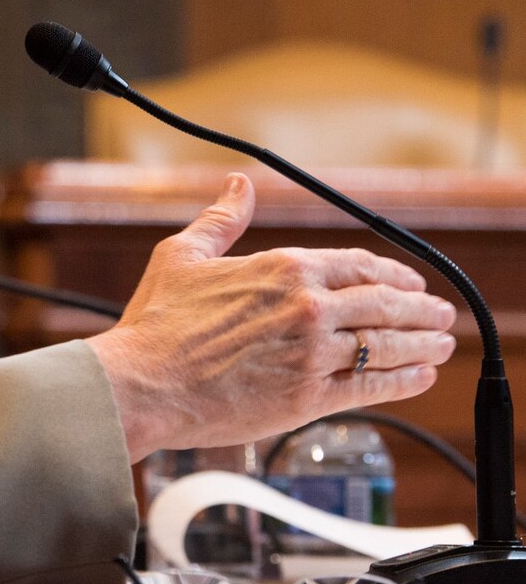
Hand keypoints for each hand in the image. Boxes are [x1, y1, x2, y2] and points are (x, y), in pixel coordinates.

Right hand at [86, 173, 456, 461]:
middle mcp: (308, 307)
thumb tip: (237, 185)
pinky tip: (421, 377)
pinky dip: (405, 380)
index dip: (391, 273)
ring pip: (387, 345)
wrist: (143, 382)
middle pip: (385, 304)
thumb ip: (221, 219)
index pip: (357, 265)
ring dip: (422, 344)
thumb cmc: (156, 322)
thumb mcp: (183, 254)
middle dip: (420, 308)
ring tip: (441, 344)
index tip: (408, 281)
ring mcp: (313, 354)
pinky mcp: (310, 398)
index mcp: (282, 268)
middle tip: (439, 313)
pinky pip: (373, 386)